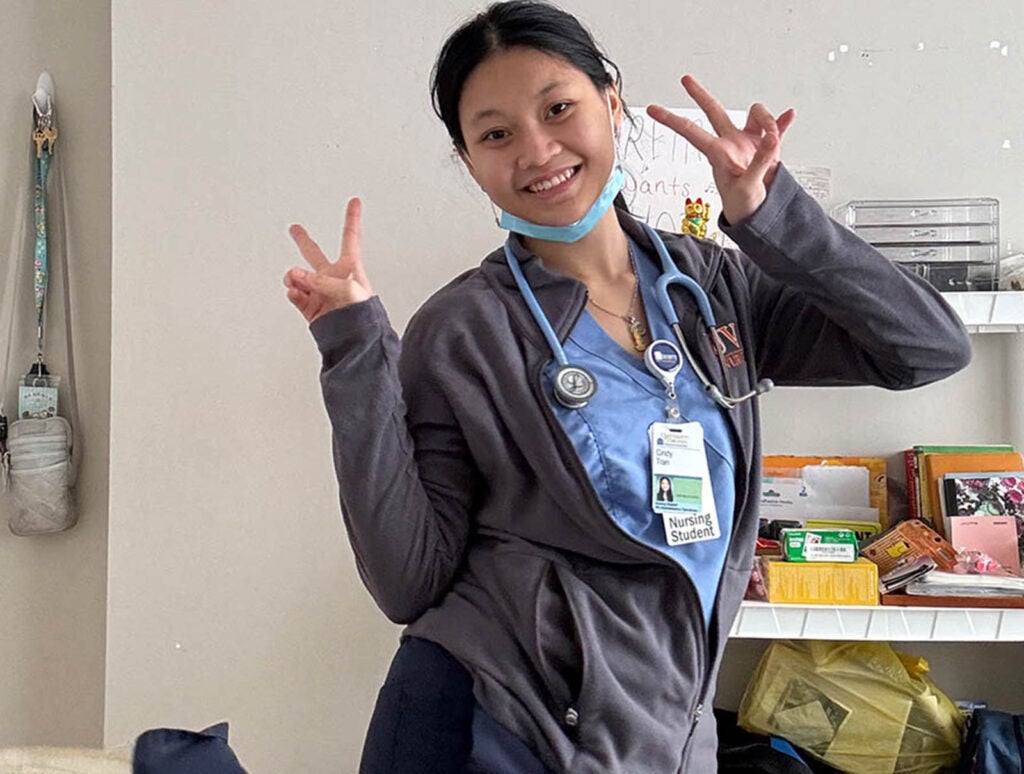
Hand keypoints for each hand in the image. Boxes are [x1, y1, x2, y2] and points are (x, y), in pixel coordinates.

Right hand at [284, 197, 372, 322]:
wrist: (358, 340)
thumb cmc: (362, 314)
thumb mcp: (347, 289)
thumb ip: (320, 280)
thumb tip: (295, 277)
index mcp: (349, 268)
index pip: (350, 237)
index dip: (352, 218)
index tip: (355, 202)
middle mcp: (333, 278)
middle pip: (314, 254)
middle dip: (303, 240)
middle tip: (294, 228)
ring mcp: (321, 292)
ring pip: (298, 277)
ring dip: (294, 276)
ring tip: (295, 280)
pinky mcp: (311, 308)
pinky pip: (296, 295)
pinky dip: (293, 293)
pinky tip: (295, 292)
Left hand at [647, 76, 795, 224]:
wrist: (757, 211)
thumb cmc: (743, 204)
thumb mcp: (748, 186)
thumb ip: (759, 161)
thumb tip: (771, 138)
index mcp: (719, 153)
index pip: (692, 131)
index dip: (672, 120)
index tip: (652, 110)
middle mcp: (730, 143)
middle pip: (714, 111)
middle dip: (699, 94)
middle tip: (685, 80)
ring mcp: (747, 142)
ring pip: (755, 114)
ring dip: (768, 121)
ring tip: (775, 140)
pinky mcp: (766, 146)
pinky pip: (776, 128)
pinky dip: (783, 122)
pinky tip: (789, 115)